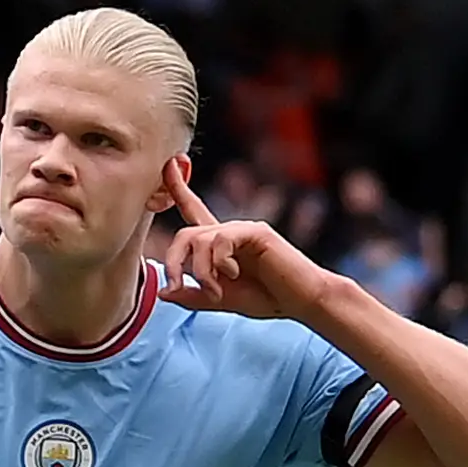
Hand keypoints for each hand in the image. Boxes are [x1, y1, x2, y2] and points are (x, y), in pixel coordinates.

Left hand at [159, 163, 335, 320]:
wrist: (304, 301)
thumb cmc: (268, 298)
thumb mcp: (220, 301)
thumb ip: (193, 296)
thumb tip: (163, 293)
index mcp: (220, 246)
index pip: (194, 212)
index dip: (179, 190)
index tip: (168, 165)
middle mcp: (229, 232)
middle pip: (186, 234)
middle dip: (172, 261)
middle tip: (175, 287)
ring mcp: (243, 229)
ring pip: (200, 239)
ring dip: (200, 270)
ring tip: (216, 292)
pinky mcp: (255, 232)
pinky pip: (221, 239)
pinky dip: (219, 262)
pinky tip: (233, 274)